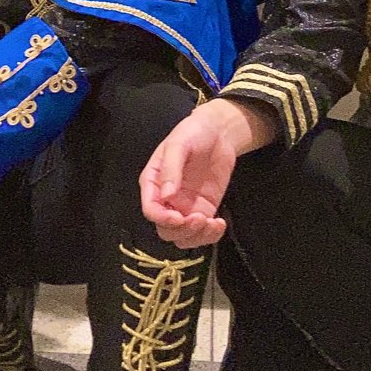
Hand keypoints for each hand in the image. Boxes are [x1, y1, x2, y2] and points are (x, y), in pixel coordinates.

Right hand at [139, 97, 274, 248]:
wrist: (218, 132)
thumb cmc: (193, 132)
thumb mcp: (179, 144)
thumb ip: (171, 168)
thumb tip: (166, 195)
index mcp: (153, 183)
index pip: (151, 210)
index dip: (163, 219)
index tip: (179, 217)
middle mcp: (166, 200)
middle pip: (166, 230)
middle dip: (181, 230)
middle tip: (200, 218)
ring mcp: (185, 207)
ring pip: (183, 237)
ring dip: (196, 237)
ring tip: (213, 223)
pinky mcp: (203, 210)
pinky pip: (202, 233)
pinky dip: (210, 236)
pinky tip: (220, 223)